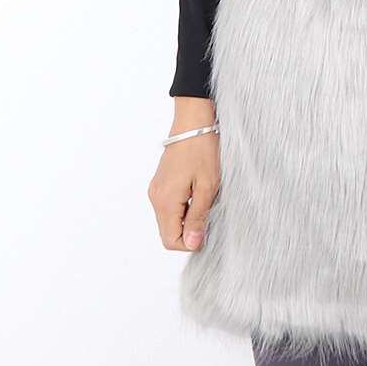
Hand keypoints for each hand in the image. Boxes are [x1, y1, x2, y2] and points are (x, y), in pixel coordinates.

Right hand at [147, 97, 219, 251]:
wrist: (194, 122)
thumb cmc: (203, 150)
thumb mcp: (207, 186)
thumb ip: (197, 217)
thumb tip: (191, 244)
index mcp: (165, 202)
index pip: (170, 240)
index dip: (191, 242)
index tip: (208, 230)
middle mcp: (156, 198)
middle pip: (168, 231)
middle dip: (189, 230)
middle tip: (210, 213)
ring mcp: (156, 189)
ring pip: (169, 219)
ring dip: (188, 218)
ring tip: (206, 199)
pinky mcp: (161, 182)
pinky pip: (170, 205)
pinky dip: (184, 206)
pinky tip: (199, 191)